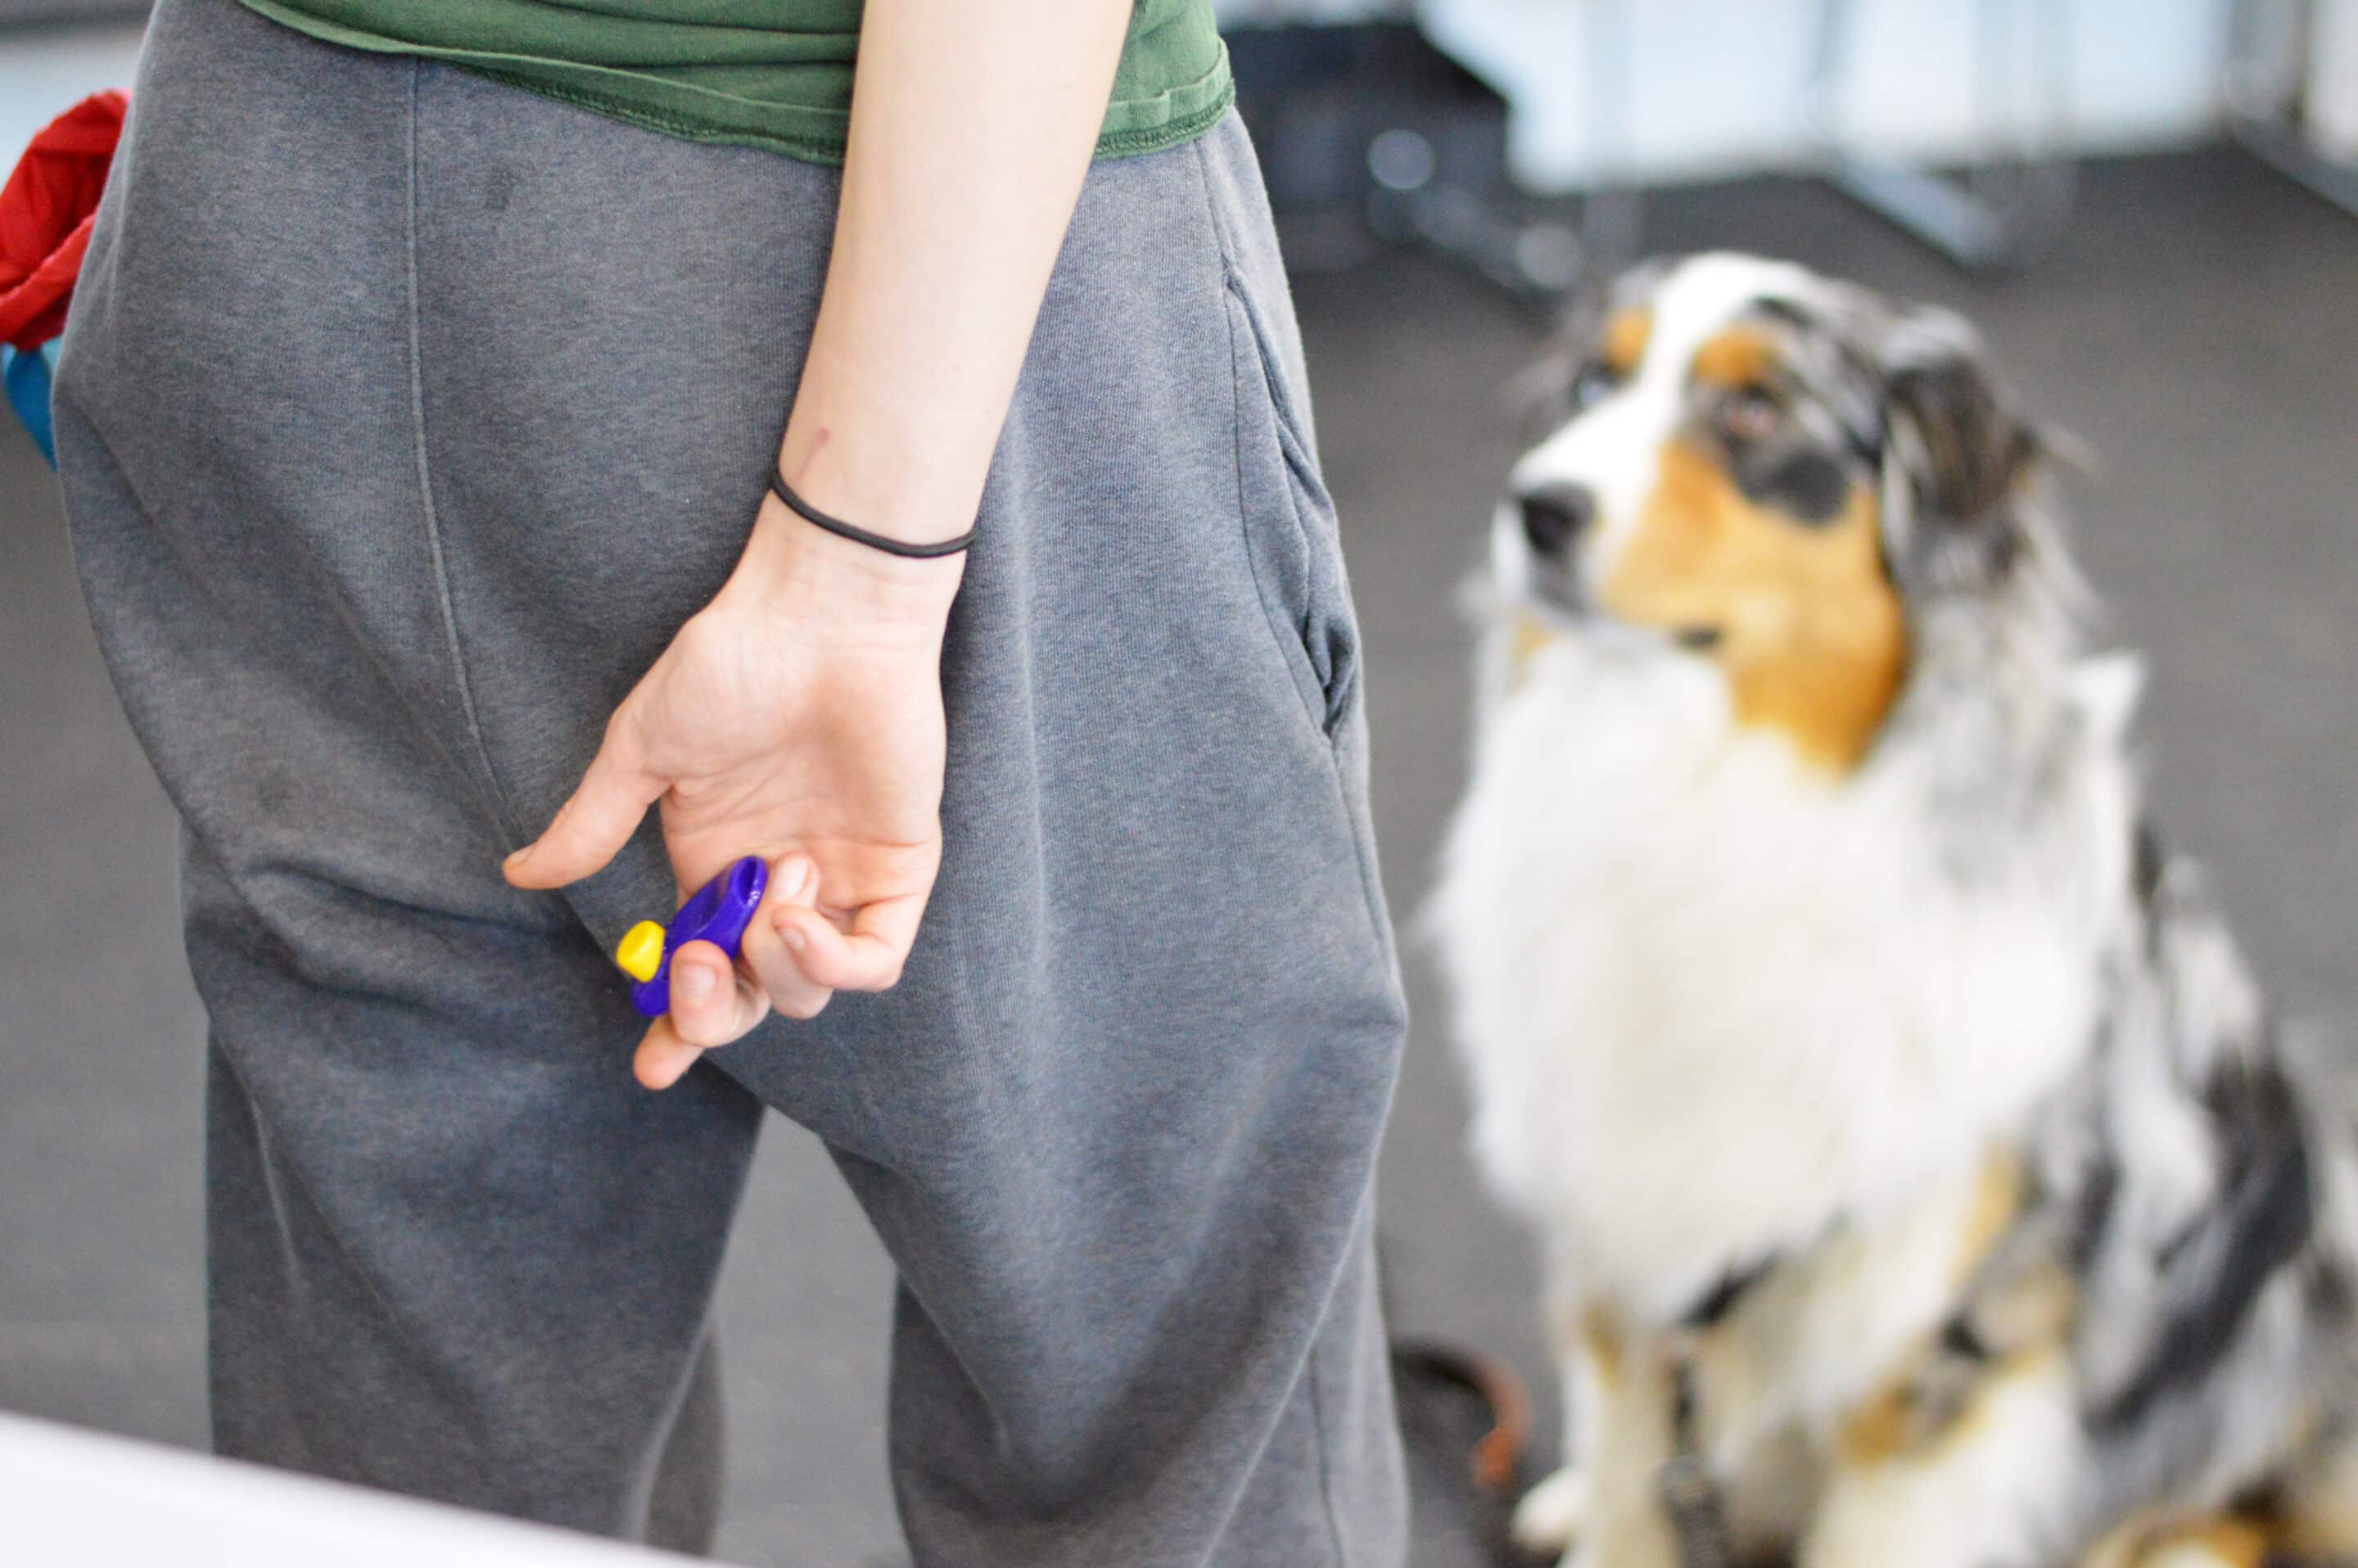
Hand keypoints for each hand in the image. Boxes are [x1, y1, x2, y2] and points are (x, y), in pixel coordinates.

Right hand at [504, 495, 963, 1088]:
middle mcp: (775, 886)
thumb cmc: (733, 664)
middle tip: (695, 967)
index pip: (697, 976)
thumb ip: (593, 823)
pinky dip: (835, 961)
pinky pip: (877, 958)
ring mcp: (841, 881)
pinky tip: (798, 917)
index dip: (677, 1030)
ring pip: (807, 990)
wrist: (822, 617)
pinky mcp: (899, 868)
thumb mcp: (642, 749)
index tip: (653, 1066)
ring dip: (775, 967)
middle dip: (714, 1010)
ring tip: (769, 889)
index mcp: (713, 868)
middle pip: (750, 1001)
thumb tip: (520, 872)